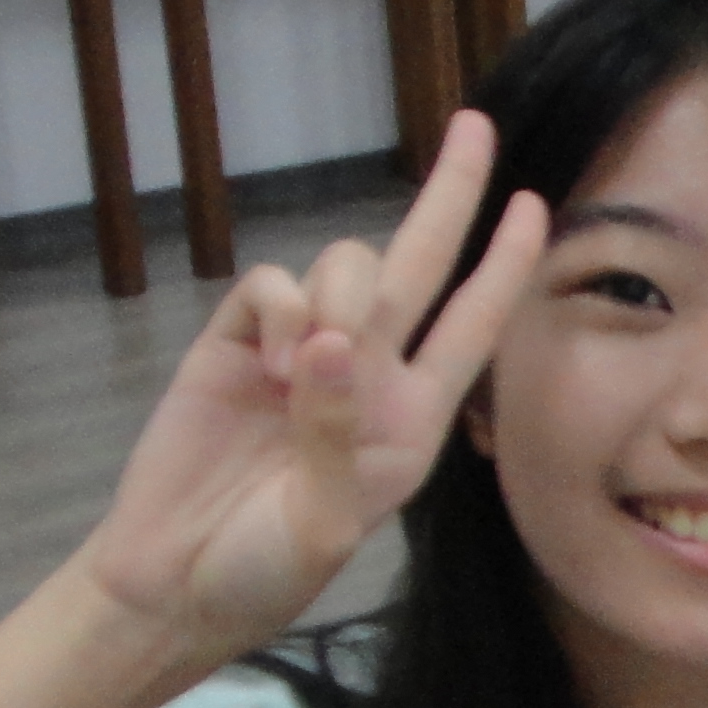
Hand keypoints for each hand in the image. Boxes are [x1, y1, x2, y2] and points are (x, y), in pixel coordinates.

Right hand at [80, 113, 549, 669]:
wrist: (172, 580)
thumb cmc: (264, 570)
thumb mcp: (321, 526)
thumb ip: (334, 438)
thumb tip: (330, 346)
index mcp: (412, 420)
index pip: (473, 327)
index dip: (505, 267)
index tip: (534, 205)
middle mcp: (368, 375)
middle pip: (420, 265)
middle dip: (450, 195)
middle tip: (476, 126)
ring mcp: (303, 352)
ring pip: (345, 266)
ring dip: (337, 292)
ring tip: (300, 370)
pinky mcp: (238, 342)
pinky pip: (272, 284)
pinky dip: (277, 308)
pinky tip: (265, 361)